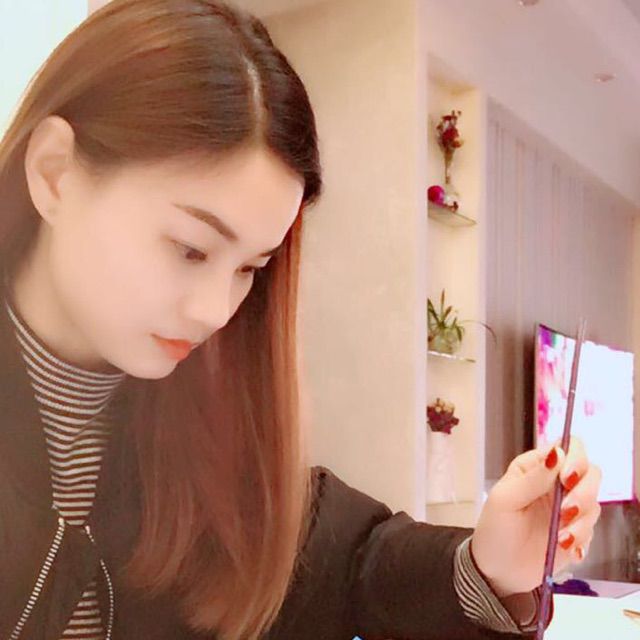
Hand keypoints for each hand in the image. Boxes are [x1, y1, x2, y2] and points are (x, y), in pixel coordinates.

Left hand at [471, 438, 600, 596]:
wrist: (497, 570)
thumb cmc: (495, 528)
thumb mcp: (506, 499)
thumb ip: (533, 478)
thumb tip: (557, 453)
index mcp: (537, 467)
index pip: (569, 448)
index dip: (576, 458)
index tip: (567, 479)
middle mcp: (556, 484)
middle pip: (590, 473)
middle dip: (584, 492)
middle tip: (566, 511)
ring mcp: (568, 508)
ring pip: (594, 503)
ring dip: (582, 520)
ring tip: (561, 537)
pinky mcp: (576, 532)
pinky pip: (592, 530)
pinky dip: (582, 539)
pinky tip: (565, 547)